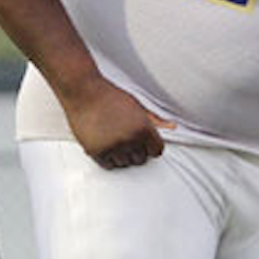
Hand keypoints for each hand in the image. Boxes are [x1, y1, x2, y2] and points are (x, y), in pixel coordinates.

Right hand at [58, 76, 173, 168]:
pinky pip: (109, 166)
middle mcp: (130, 139)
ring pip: (125, 164)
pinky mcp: (96, 152)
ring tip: (115, 140)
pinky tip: (106, 145)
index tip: (145, 143)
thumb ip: (155, 119)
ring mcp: (113, 147)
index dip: (151, 147)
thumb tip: (174, 126)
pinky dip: (109, 159)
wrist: (84, 92)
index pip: (157, 150)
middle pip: (141, 159)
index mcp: (143, 127)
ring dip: (122, 156)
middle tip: (127, 139)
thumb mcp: (137, 105)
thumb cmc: (111, 96)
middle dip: (137, 151)